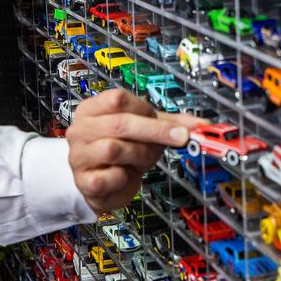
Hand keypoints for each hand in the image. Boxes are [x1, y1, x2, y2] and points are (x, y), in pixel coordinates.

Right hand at [65, 88, 203, 212]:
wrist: (99, 182)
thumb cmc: (122, 148)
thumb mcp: (145, 129)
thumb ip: (170, 124)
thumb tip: (201, 124)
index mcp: (93, 108)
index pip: (118, 98)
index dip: (147, 110)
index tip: (171, 123)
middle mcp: (82, 129)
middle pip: (120, 123)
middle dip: (155, 132)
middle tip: (179, 138)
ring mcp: (79, 155)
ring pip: (114, 149)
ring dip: (139, 155)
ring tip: (144, 160)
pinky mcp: (84, 181)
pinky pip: (108, 177)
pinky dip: (124, 178)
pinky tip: (126, 175)